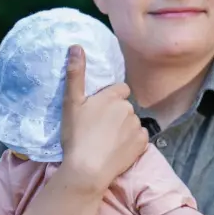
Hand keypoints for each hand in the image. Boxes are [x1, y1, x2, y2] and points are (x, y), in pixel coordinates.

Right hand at [60, 45, 147, 192]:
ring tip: (107, 142)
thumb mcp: (71, 103)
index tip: (100, 111)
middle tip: (100, 129)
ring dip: (124, 128)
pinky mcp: (142, 144)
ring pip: (133, 123)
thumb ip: (75, 74)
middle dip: (117, 114)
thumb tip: (77, 46)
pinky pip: (140, 138)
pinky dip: (132, 142)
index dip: (111, 98)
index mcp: (112, 97)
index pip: (120, 89)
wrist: (88, 169)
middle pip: (126, 107)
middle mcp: (128, 108)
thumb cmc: (76, 136)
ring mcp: (137, 127)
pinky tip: (118, 150)